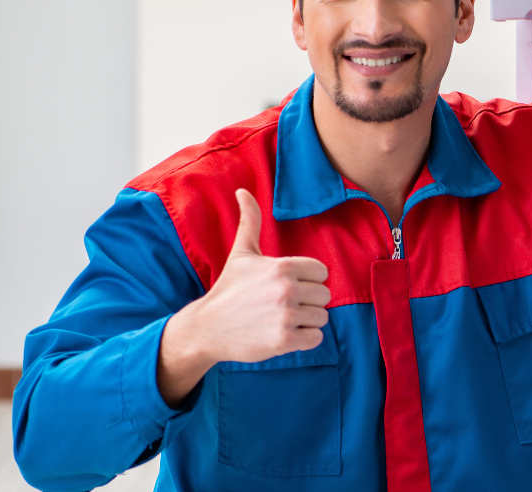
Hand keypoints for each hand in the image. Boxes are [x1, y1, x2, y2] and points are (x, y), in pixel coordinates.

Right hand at [156, 189, 330, 406]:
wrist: (207, 327)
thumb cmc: (229, 289)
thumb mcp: (242, 253)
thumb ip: (250, 221)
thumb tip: (242, 191)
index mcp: (282, 266)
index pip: (321, 272)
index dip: (307, 280)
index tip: (287, 286)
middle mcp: (287, 289)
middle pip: (324, 295)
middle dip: (308, 301)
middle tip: (282, 305)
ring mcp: (286, 316)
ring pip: (322, 317)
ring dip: (306, 321)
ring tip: (281, 319)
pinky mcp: (285, 340)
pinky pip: (316, 338)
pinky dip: (305, 339)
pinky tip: (284, 334)